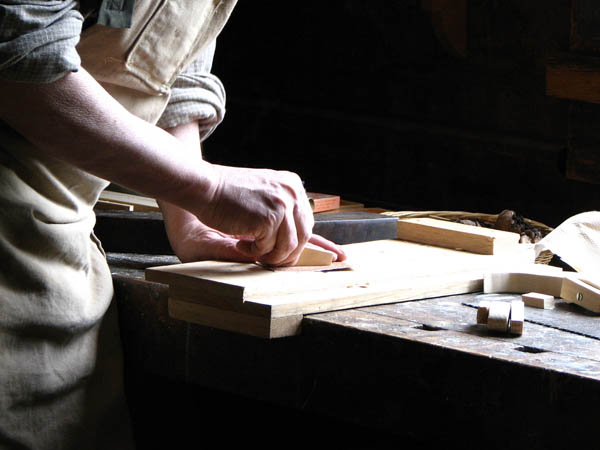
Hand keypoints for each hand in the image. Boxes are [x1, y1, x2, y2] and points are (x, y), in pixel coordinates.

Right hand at [198, 165, 314, 265]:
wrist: (206, 186)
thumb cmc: (228, 192)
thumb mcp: (264, 192)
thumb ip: (282, 207)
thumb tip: (296, 236)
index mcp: (293, 185)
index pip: (305, 221)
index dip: (295, 240)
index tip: (281, 251)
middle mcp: (292, 193)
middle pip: (303, 235)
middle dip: (287, 253)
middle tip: (269, 259)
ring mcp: (282, 206)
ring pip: (288, 246)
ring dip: (271, 256)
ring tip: (253, 252)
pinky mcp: (269, 219)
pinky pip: (268, 248)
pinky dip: (254, 251)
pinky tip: (241, 243)